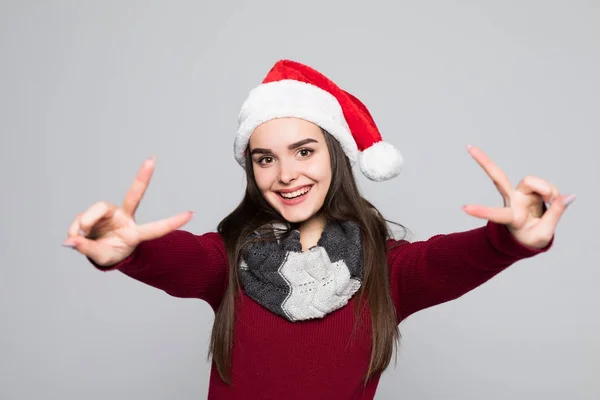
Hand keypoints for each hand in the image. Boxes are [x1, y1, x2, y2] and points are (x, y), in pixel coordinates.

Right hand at [63, 156, 193, 265]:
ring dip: (85, 221)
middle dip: (143, 177)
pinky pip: (82, 217)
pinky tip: (74, 237)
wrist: (97, 249)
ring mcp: (112, 212)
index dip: (173, 222)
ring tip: (77, 236)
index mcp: (135, 233)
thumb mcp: (101, 256)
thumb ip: (86, 249)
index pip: (156, 228)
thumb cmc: (108, 252)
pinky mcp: (98, 211)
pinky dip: (75, 229)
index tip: (192, 214)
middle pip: (134, 196)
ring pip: (97, 208)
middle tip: (152, 159)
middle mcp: (126, 218)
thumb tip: (70, 239)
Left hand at [461, 145, 574, 248]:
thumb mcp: (544, 234)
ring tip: (552, 201)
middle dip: (484, 162)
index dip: (481, 211)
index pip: (495, 214)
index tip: (463, 207)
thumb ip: (556, 214)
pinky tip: (553, 200)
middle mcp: (511, 201)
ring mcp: (519, 193)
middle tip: (468, 147)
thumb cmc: (531, 238)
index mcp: (510, 218)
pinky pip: (544, 185)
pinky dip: (552, 191)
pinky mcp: (529, 189)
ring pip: (531, 180)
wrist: (529, 237)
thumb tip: (568, 196)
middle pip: (498, 178)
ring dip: (546, 189)